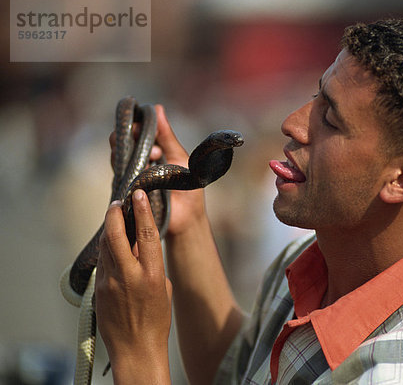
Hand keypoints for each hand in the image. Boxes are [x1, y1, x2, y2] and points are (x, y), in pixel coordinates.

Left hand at [95, 190, 171, 382]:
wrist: (136, 350)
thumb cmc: (157, 321)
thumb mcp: (162, 288)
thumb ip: (152, 265)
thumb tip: (141, 247)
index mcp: (152, 274)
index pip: (146, 233)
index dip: (142, 210)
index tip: (139, 193)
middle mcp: (129, 275)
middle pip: (115, 234)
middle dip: (115, 213)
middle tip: (118, 202)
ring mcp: (110, 283)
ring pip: (105, 246)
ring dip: (109, 229)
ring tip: (115, 219)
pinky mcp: (99, 291)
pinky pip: (102, 263)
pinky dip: (107, 250)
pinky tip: (112, 246)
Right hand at [109, 104, 206, 235]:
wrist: (188, 217)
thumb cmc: (188, 187)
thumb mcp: (178, 156)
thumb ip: (167, 135)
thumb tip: (157, 108)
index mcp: (150, 152)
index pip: (134, 133)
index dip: (137, 127)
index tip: (144, 126)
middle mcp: (138, 164)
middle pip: (122, 144)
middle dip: (129, 137)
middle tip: (143, 138)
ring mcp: (131, 178)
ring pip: (119, 159)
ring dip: (130, 152)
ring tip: (148, 152)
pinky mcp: (128, 193)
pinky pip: (121, 178)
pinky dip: (128, 170)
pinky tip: (139, 167)